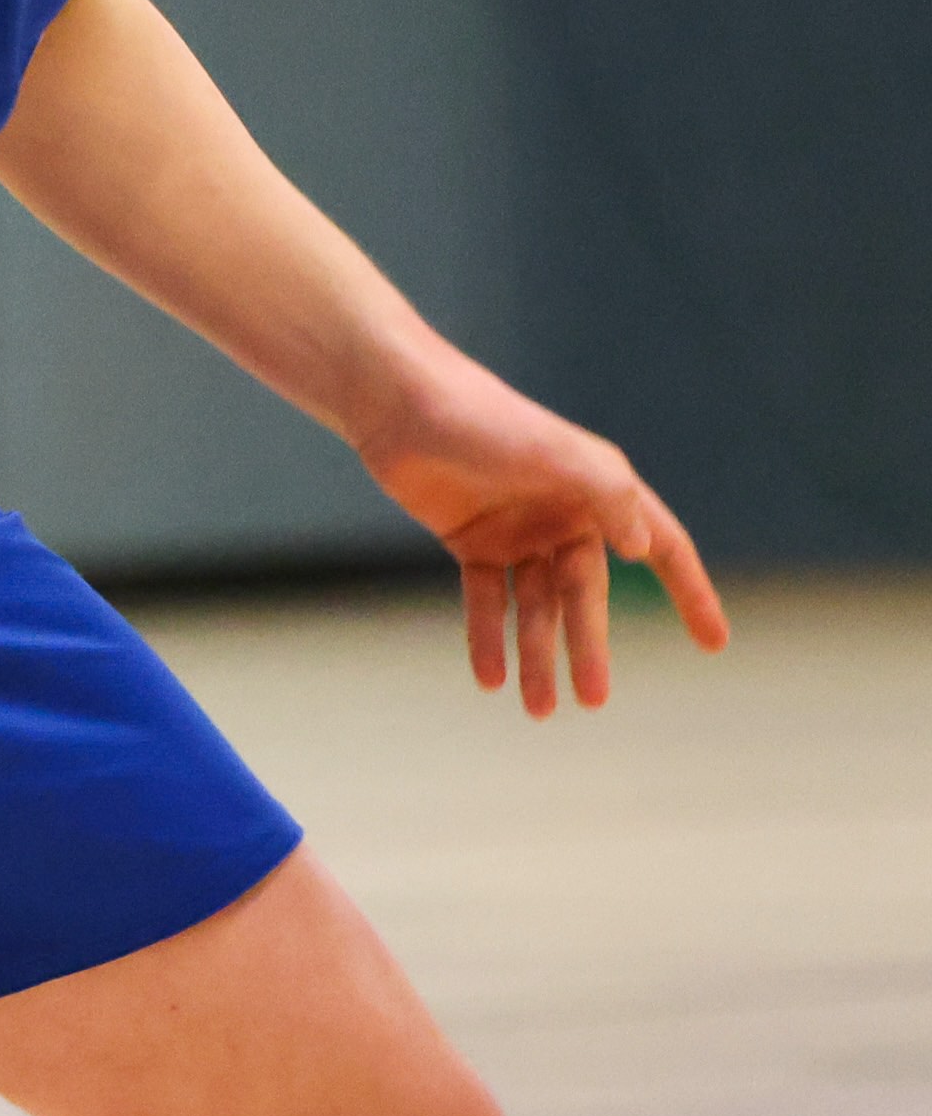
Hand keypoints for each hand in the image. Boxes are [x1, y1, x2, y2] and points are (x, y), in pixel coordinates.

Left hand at [352, 353, 725, 712]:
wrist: (402, 406)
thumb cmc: (486, 421)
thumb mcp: (557, 455)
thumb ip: (607, 496)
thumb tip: (645, 547)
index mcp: (602, 491)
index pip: (663, 548)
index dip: (690, 593)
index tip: (714, 643)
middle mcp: (567, 515)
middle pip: (586, 595)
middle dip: (590, 647)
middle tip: (594, 701)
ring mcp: (520, 531)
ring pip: (537, 607)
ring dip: (537, 655)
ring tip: (539, 709)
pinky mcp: (472, 541)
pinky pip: (488, 600)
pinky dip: (489, 637)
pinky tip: (491, 678)